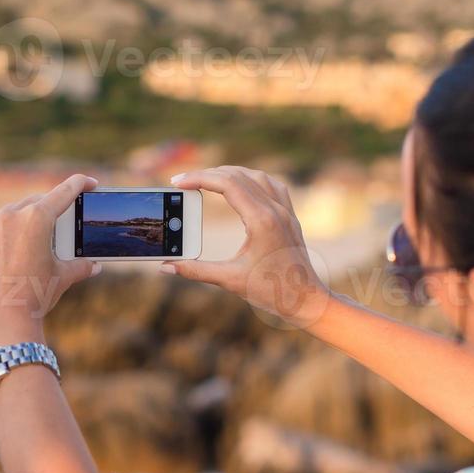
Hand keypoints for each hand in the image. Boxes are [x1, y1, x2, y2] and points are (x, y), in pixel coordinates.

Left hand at [0, 174, 99, 351]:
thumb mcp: (62, 277)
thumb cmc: (36, 296)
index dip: (80, 184)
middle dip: (48, 209)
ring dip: (21, 221)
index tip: (89, 183)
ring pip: (9, 214)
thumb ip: (80, 266)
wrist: (3, 320)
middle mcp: (11, 215)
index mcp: (38, 218)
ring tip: (28, 238)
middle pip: (35, 203)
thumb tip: (94, 266)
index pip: (64, 192)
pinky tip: (1, 242)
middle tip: (58, 219)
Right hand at [162, 166, 331, 326]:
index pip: (227, 184)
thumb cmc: (271, 292)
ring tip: (205, 180)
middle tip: (183, 182)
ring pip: (255, 176)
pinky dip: (251, 179)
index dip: (199, 178)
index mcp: (262, 221)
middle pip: (238, 176)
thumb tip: (166, 266)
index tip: (178, 182)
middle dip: (207, 175)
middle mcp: (275, 210)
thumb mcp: (229, 280)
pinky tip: (241, 185)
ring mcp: (285, 211)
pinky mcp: (289, 216)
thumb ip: (196, 271)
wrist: (306, 299)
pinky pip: (271, 185)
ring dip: (229, 173)